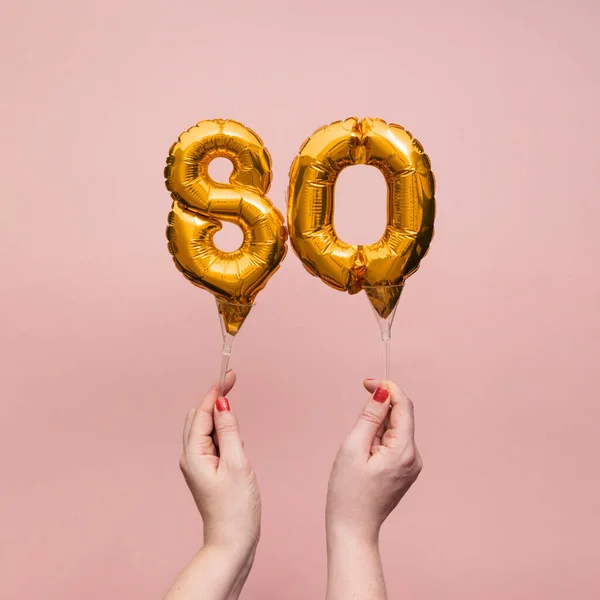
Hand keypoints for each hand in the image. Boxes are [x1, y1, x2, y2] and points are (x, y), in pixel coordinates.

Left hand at [180, 370, 260, 555]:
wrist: (232, 543)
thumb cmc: (237, 508)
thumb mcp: (238, 463)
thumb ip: (230, 430)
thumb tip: (223, 402)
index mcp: (194, 454)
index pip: (203, 411)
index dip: (216, 390)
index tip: (230, 374)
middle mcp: (190, 457)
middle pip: (200, 417)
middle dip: (216, 400)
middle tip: (234, 384)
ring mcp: (197, 465)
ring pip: (206, 429)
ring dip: (220, 418)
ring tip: (237, 420)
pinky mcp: (207, 472)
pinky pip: (212, 443)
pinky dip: (223, 434)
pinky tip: (236, 441)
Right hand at [326, 379, 421, 541]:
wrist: (352, 529)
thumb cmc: (348, 491)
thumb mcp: (353, 447)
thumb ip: (370, 416)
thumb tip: (383, 391)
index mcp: (404, 450)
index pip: (403, 405)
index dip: (387, 388)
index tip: (366, 382)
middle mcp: (414, 457)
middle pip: (400, 417)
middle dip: (378, 413)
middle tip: (355, 431)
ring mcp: (411, 466)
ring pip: (395, 430)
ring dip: (376, 429)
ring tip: (358, 452)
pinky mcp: (405, 471)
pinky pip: (394, 444)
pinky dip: (378, 441)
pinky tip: (364, 458)